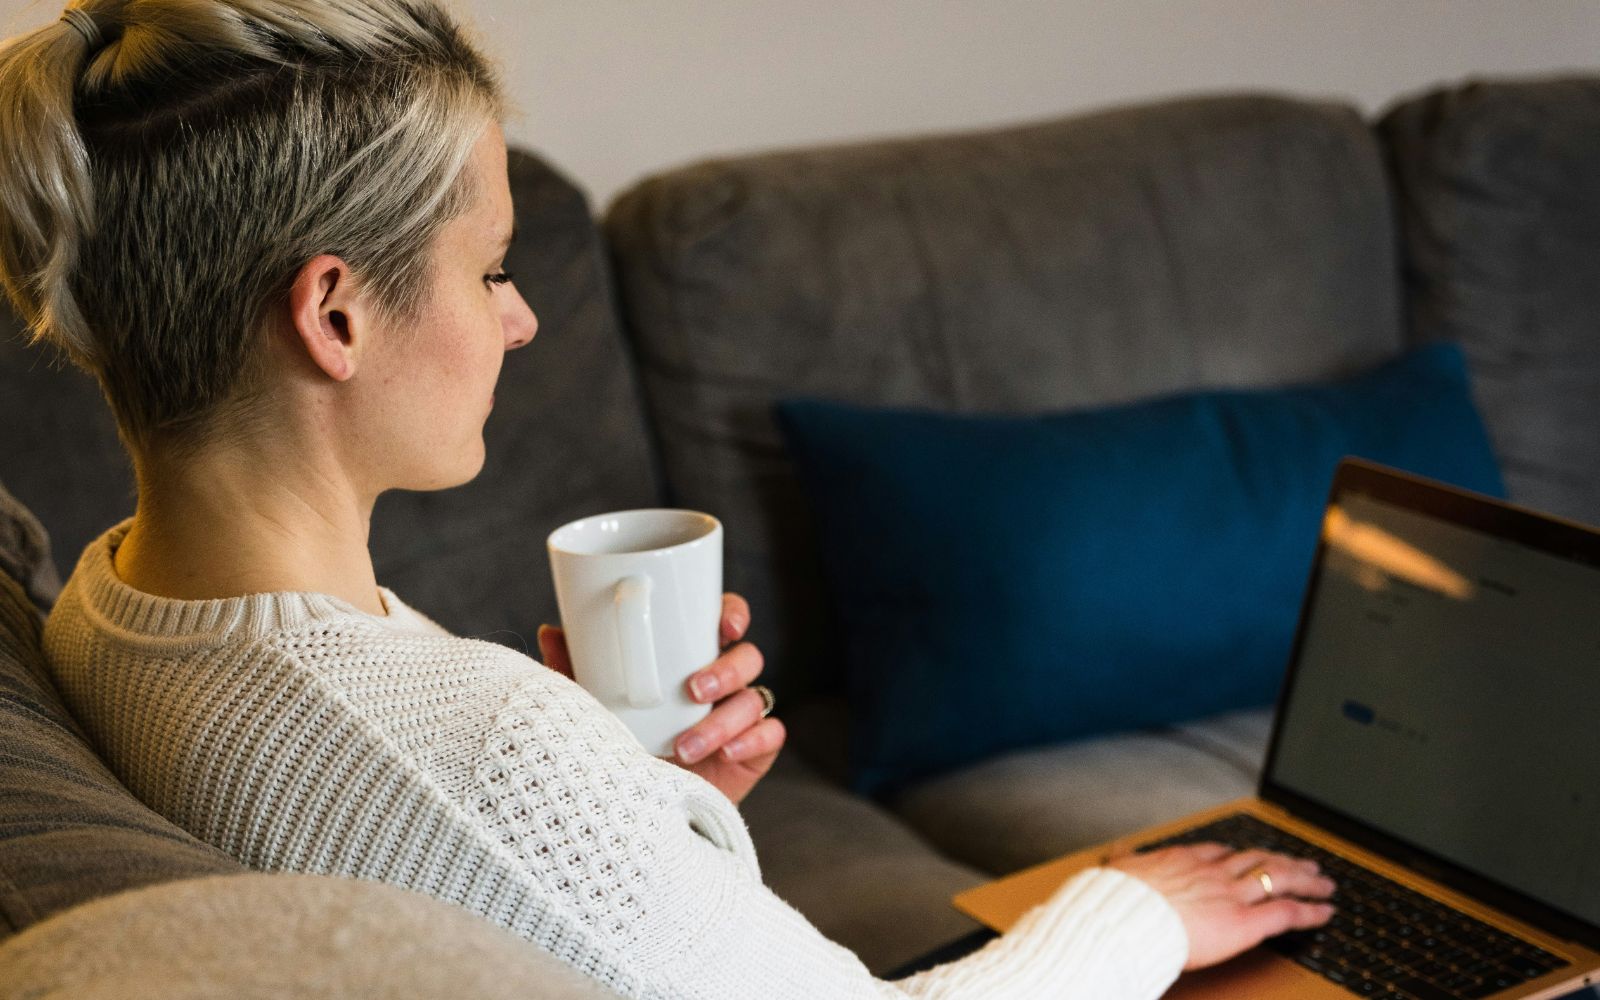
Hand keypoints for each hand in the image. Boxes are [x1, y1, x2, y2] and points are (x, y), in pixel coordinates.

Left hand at [536, 594, 785, 805]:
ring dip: (724, 719)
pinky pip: (771, 735)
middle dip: (726, 669)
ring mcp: (739, 716)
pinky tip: (726, 752)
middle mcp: (720, 684)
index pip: (725, 621)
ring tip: (686, 745)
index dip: (733, 615)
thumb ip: (574, 670)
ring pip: (755, 699)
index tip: (722, 626)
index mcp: (690, 660)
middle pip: (748, 657)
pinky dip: (752, 740)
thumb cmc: (615, 746)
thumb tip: (551, 631)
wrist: (633, 812)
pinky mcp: (752, 752)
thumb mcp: (591, 706)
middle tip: (693, 691)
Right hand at [1107, 843, 1336, 969]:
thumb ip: (1125, 862)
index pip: (1221, 853)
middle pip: (1258, 860)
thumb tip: (1116, 854)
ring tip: (1322, 882)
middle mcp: (1213, 872)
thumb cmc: (1117, 901)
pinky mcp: (1245, 922)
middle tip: (1303, 864)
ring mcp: (1231, 894)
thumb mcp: (1118, 871)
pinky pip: (1286, 913)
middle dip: (1282, 861)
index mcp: (1183, 860)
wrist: (1124, 918)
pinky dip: (1310, 911)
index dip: (1240, 855)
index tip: (1249, 857)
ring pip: (1278, 879)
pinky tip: (1325, 912)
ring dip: (1304, 879)